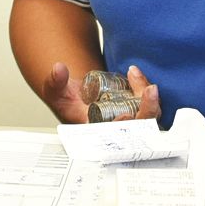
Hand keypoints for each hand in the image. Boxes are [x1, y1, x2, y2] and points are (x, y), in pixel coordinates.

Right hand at [38, 61, 161, 122]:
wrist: (76, 95)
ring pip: (149, 115)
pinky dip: (145, 89)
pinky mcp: (136, 109)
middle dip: (148, 110)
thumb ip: (55, 81)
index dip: (123, 130)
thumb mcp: (55, 91)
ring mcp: (129, 119)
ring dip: (148, 96)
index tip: (125, 116)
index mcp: (99, 132)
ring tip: (134, 74)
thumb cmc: (66, 100)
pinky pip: (149, 105)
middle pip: (141, 128)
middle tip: (150, 90)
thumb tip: (59, 69)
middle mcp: (117, 129)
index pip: (115, 137)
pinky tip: (134, 74)